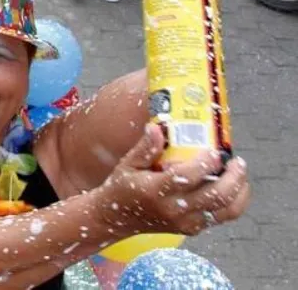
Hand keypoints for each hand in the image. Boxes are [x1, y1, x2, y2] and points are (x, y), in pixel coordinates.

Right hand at [99, 124, 249, 236]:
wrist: (116, 219)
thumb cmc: (122, 188)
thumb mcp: (127, 164)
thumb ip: (145, 148)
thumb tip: (157, 127)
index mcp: (155, 190)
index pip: (188, 176)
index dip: (206, 162)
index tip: (214, 149)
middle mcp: (174, 209)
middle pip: (216, 195)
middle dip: (234, 176)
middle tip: (237, 161)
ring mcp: (186, 222)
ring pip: (226, 209)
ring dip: (240, 190)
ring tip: (239, 173)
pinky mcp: (193, 228)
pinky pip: (223, 217)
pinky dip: (234, 202)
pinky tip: (233, 187)